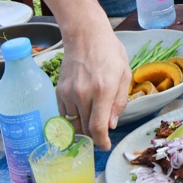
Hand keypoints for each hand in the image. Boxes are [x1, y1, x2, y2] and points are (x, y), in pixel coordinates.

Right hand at [56, 24, 129, 149]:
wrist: (85, 35)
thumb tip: (111, 125)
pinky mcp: (59, 91)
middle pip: (85, 128)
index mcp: (103, 90)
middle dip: (94, 136)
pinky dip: (74, 117)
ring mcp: (68, 93)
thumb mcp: (124, 74)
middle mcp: (83, 94)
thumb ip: (119, 102)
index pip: (98, 127)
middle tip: (101, 136)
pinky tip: (82, 110)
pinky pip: (65, 113)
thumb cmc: (109, 52)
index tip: (105, 147)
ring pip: (74, 122)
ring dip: (83, 127)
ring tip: (92, 121)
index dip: (101, 142)